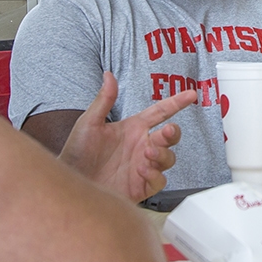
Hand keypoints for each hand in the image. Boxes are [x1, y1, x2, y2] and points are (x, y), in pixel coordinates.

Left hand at [60, 73, 198, 201]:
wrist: (71, 183)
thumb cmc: (76, 153)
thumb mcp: (88, 123)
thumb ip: (103, 100)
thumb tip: (108, 75)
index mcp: (133, 128)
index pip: (160, 112)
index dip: (176, 103)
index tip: (191, 95)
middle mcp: (141, 146)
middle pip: (171, 137)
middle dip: (174, 132)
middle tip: (167, 131)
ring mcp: (143, 166)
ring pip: (169, 158)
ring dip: (162, 154)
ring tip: (147, 153)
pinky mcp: (141, 186)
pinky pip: (159, 180)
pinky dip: (155, 174)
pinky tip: (142, 170)